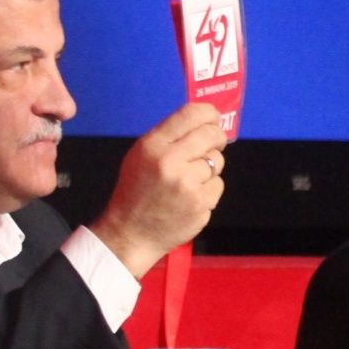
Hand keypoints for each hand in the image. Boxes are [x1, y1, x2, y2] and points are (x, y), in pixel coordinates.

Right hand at [89, 104, 226, 278]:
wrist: (130, 234)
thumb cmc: (136, 191)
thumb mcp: (140, 156)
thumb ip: (169, 137)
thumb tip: (204, 121)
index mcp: (153, 145)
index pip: (191, 114)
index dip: (209, 113)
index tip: (213, 119)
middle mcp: (171, 161)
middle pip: (212, 135)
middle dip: (216, 138)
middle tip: (211, 146)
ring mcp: (188, 184)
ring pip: (217, 161)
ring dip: (210, 168)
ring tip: (190, 180)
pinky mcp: (200, 204)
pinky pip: (218, 185)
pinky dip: (209, 190)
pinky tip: (191, 198)